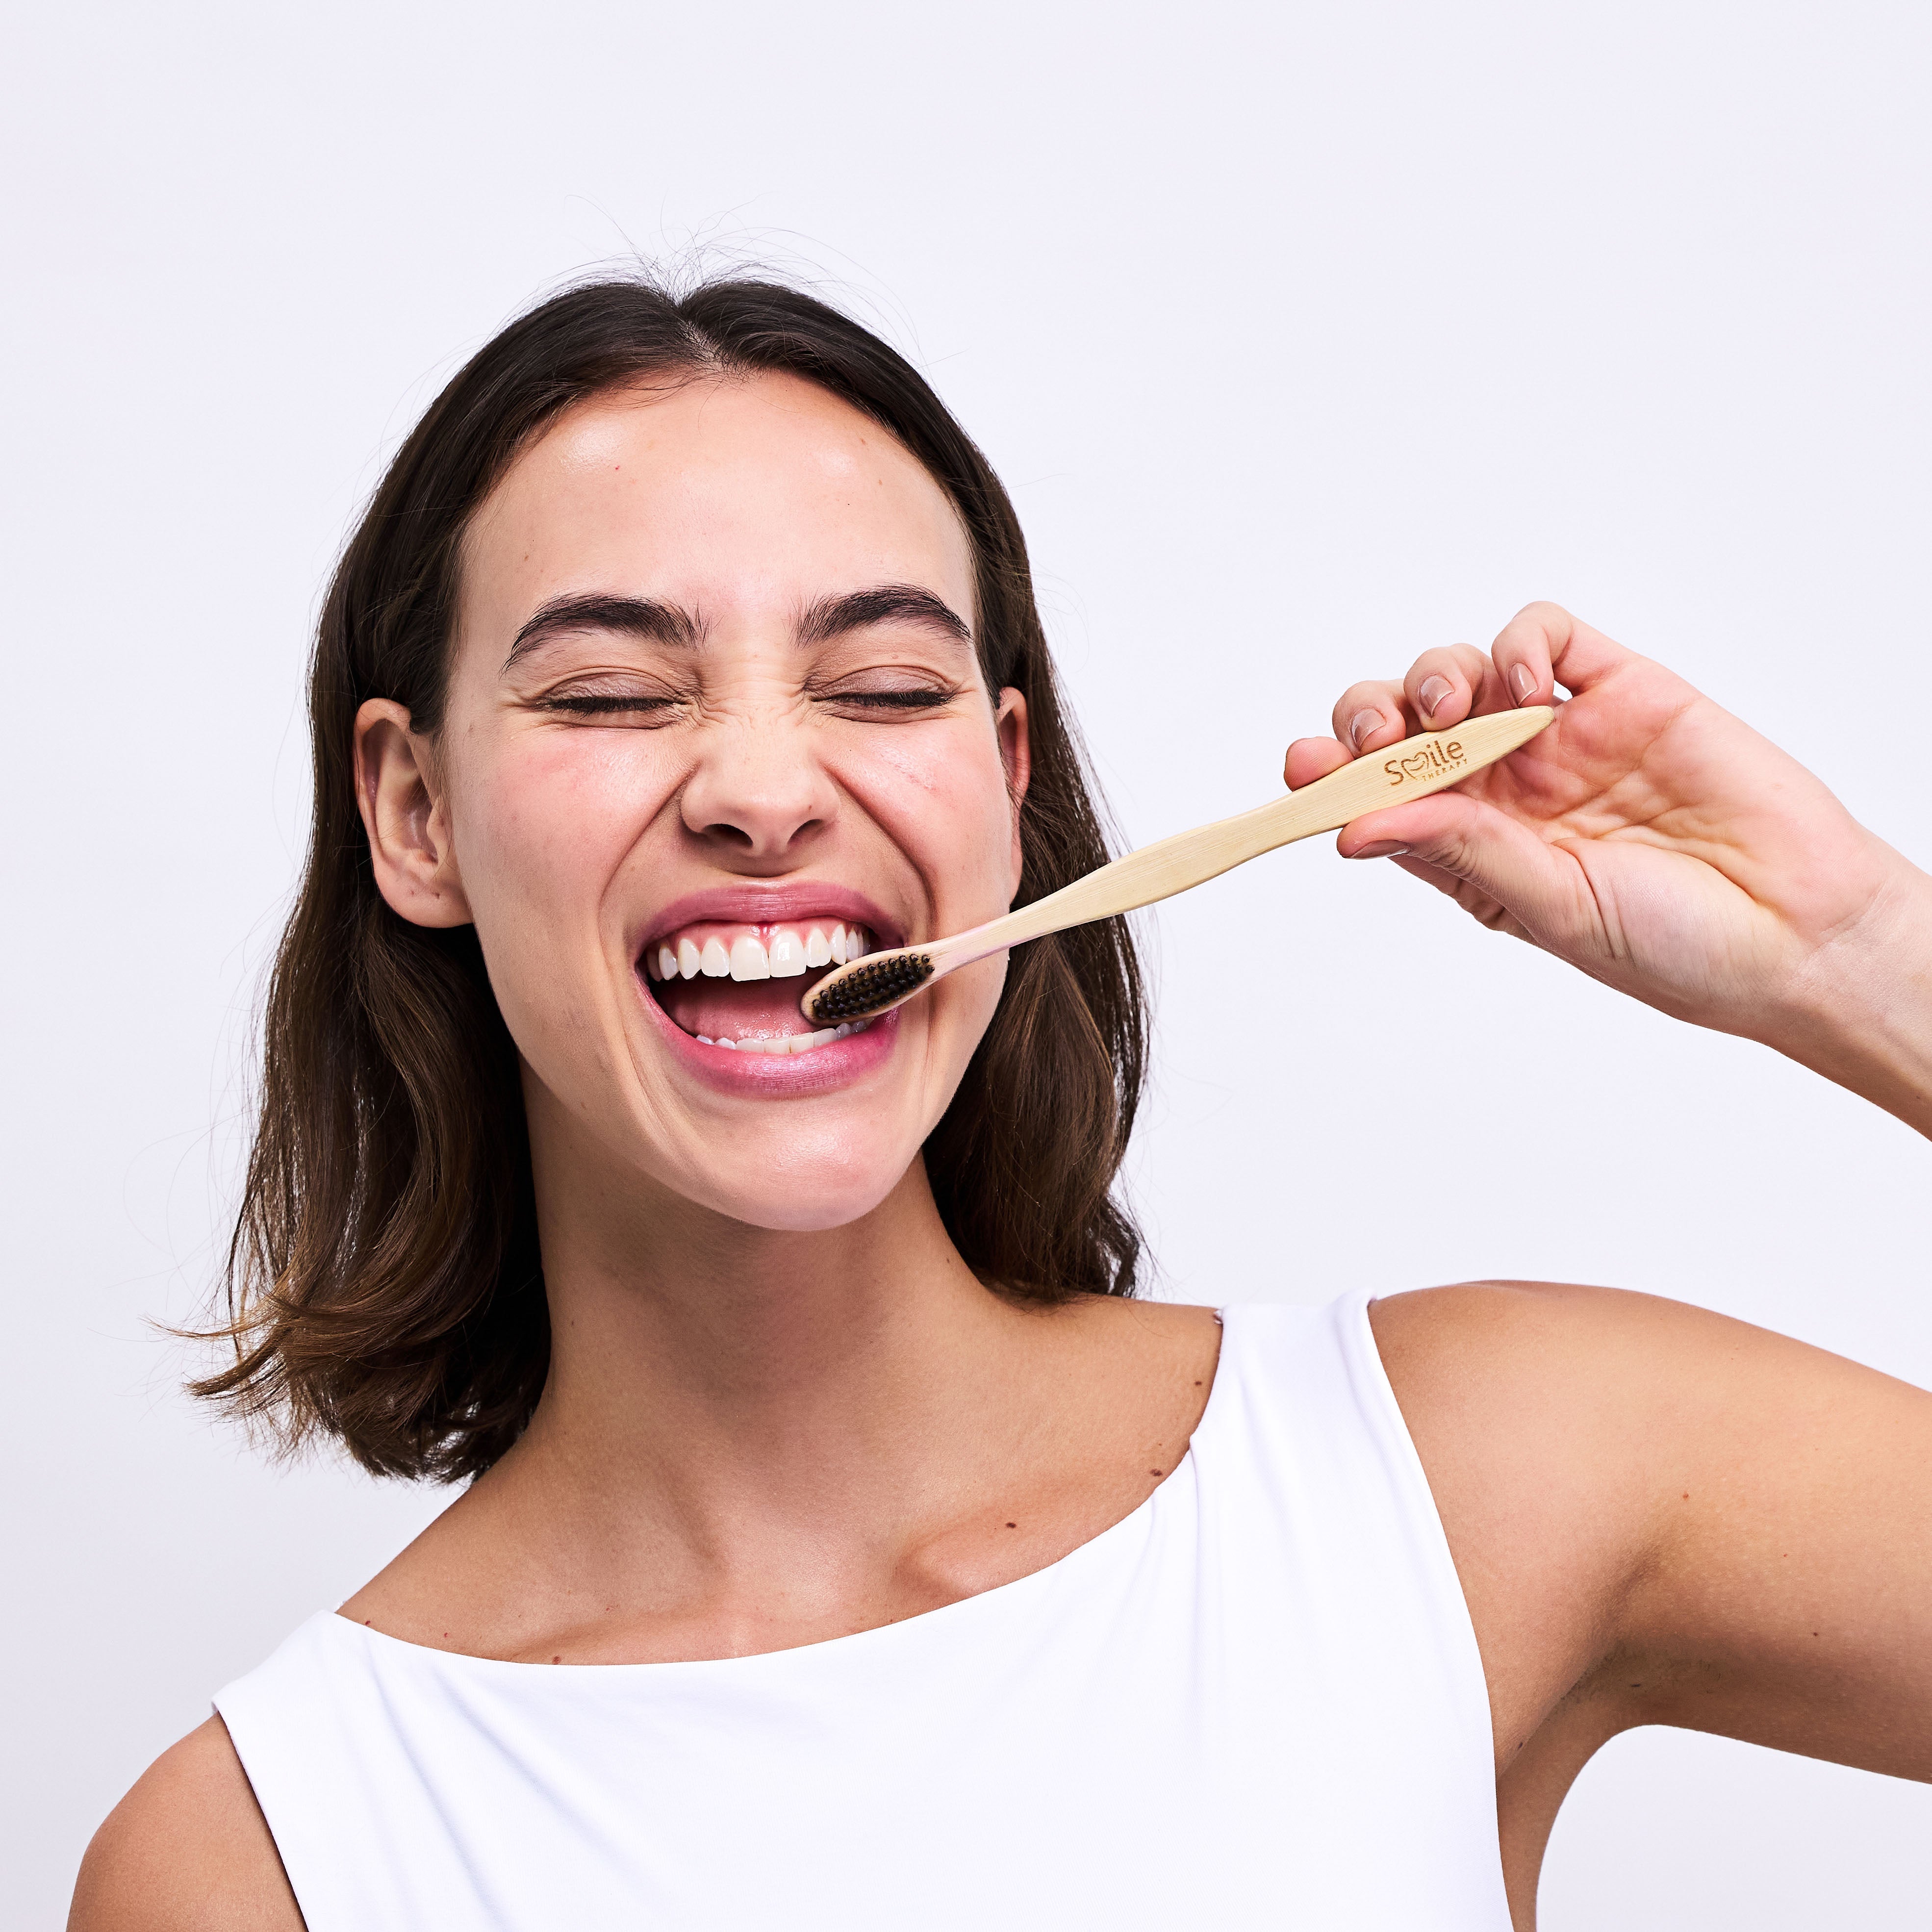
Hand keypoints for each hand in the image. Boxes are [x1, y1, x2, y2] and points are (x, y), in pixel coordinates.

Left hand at [1284, 604, 1931, 1125]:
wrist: (1793, 932)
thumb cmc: (1673, 945)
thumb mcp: (1548, 907)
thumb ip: (1460, 852)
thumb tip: (1353, 826)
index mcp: (1470, 845)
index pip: (1375, 797)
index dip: (1329, 777)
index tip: (1299, 771)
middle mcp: (1502, 786)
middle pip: (1400, 727)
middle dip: (1367, 719)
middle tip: (1370, 739)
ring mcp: (1558, 735)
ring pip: (1459, 672)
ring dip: (1430, 677)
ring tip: (1447, 710)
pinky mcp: (1621, 690)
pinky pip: (1545, 636)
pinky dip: (1518, 644)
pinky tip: (1525, 687)